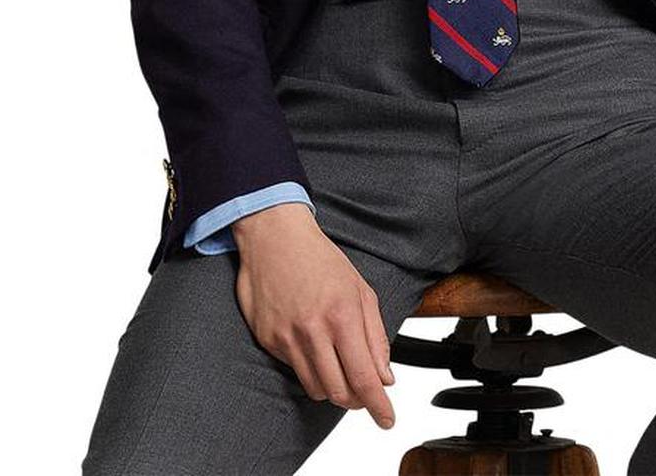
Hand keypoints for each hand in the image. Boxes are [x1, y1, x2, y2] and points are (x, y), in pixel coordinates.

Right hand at [231, 203, 396, 429]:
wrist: (274, 237)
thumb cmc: (319, 258)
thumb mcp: (359, 288)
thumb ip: (375, 335)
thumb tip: (385, 376)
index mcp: (342, 314)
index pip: (364, 377)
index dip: (378, 405)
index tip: (386, 419)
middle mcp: (313, 330)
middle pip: (339, 392)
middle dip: (357, 400)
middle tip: (364, 392)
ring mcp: (287, 338)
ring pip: (316, 388)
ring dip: (333, 386)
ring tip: (339, 366)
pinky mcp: (268, 340)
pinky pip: (294, 370)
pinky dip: (310, 368)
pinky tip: (313, 345)